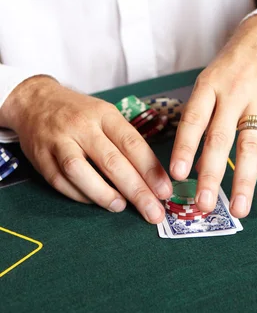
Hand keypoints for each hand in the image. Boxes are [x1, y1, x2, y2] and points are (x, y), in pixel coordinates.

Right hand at [0, 77, 171, 222]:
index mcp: (104, 114)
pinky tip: (95, 202)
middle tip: (153, 211)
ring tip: (121, 207)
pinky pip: (60, 181)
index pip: (132, 143)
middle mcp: (82, 126)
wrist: (35, 101)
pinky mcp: (41, 157)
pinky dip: (80, 195)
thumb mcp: (105, 115)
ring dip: (103, 194)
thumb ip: (124, 141)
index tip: (165, 191)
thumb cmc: (79, 113)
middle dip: (136, 190)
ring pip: (80, 171)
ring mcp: (59, 141)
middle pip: (111, 160)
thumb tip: (151, 177)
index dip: (150, 169)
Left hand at [170, 14, 256, 217]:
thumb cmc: (233, 65)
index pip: (194, 119)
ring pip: (251, 146)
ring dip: (244, 181)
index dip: (185, 147)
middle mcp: (234, 94)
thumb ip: (202, 114)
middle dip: (212, 174)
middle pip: (221, 138)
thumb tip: (192, 160)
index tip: (177, 175)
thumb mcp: (210, 79)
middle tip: (204, 205)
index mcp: (210, 85)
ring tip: (239, 210)